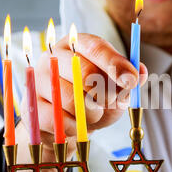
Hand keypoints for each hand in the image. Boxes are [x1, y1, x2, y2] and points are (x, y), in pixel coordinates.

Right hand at [12, 34, 147, 171]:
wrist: (66, 124)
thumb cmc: (94, 100)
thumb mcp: (115, 88)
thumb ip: (128, 79)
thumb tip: (140, 72)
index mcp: (77, 44)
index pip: (96, 47)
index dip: (115, 64)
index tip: (131, 80)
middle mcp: (54, 57)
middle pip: (84, 72)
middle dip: (106, 94)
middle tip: (110, 102)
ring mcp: (39, 80)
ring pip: (72, 99)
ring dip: (92, 114)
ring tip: (93, 114)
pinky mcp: (31, 106)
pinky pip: (59, 120)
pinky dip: (75, 128)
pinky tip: (76, 125)